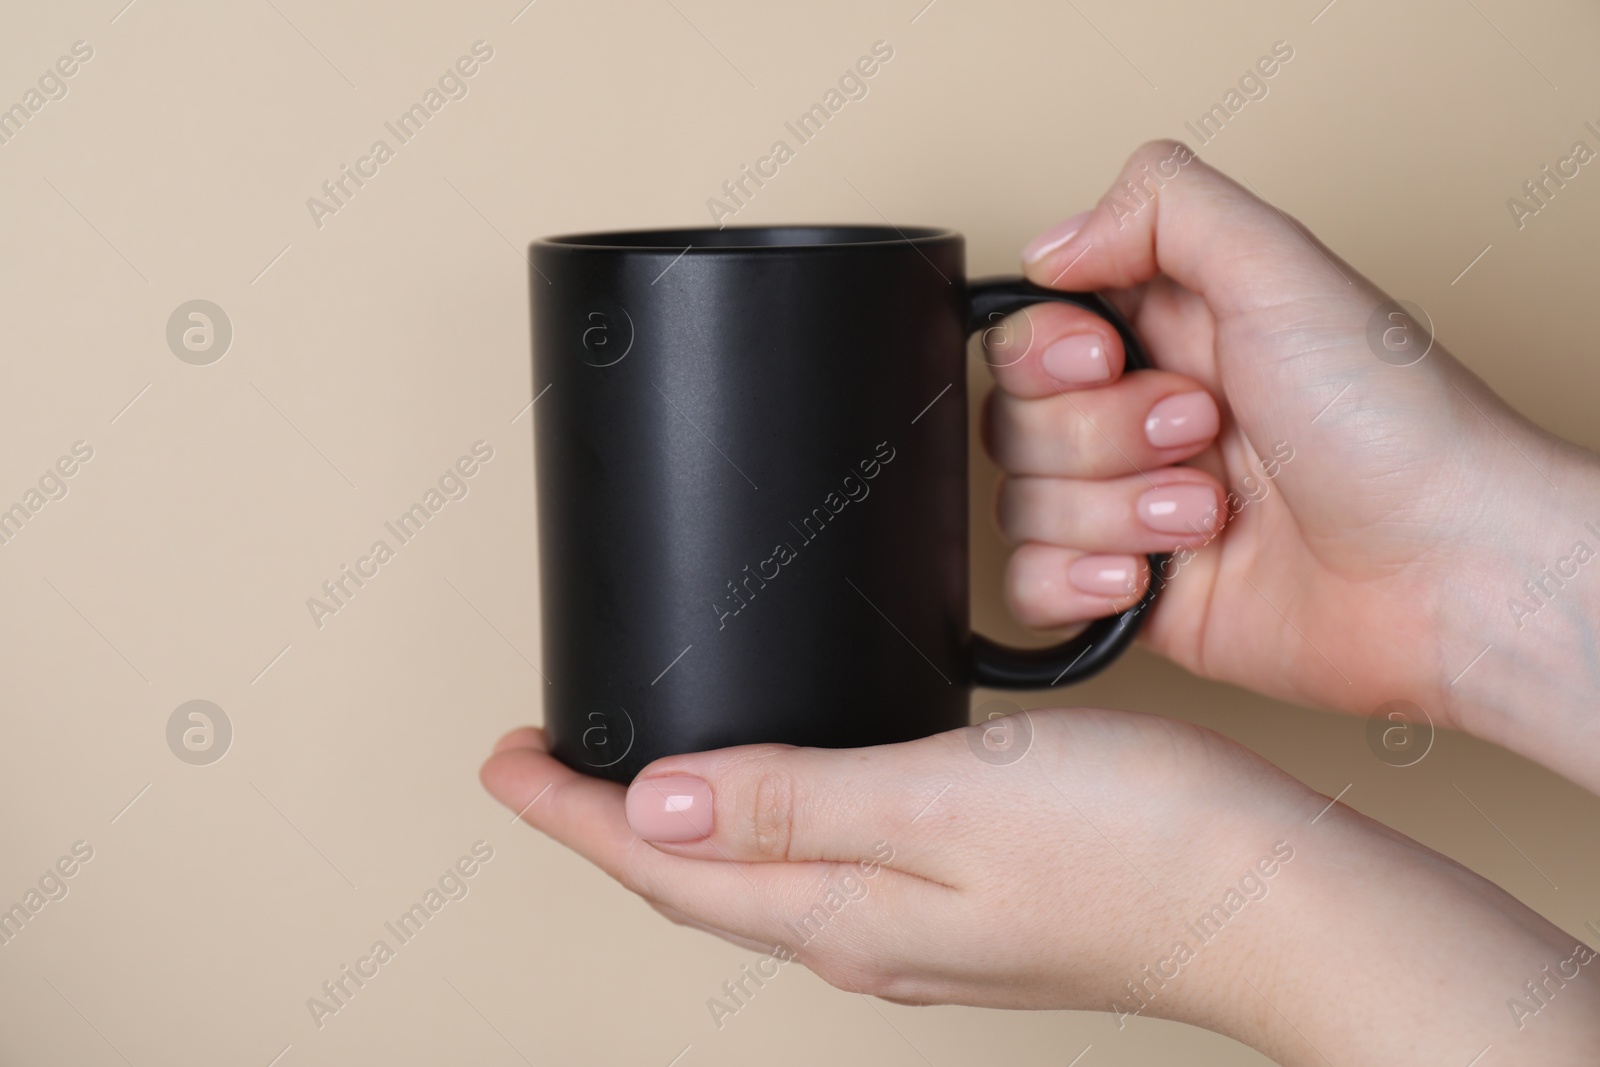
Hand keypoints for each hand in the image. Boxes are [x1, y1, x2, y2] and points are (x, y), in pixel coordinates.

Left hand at [480, 715, 1599, 1063]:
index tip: (505, 758)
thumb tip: (653, 801)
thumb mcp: (940, 801)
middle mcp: (865, 933)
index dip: (569, 808)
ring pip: (752, 872)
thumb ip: (792, 799)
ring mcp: (916, 927)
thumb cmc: (1132, 844)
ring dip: (681, 825)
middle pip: (692, 876)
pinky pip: (819, 864)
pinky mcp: (965, 903)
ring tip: (635, 778)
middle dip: (606, 821)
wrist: (1270, 897)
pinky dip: (766, 823)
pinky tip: (782, 793)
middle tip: (548, 765)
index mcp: (841, 907)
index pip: (659, 859)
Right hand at [987, 140, 1599, 788]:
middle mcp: (1144, 417)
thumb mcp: (1283, 269)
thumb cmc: (1394, 426)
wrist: (1449, 574)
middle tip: (1203, 430)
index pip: (1031, 331)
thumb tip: (1050, 245)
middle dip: (1104, 434)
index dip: (1047, 351)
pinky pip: (1030, 586)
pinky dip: (1078, 582)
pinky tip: (1153, 576)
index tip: (1108, 358)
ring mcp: (1135, 509)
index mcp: (1173, 332)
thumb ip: (1161, 208)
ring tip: (1212, 511)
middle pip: (1014, 420)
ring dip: (1116, 509)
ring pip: (1021, 504)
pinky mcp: (1135, 594)